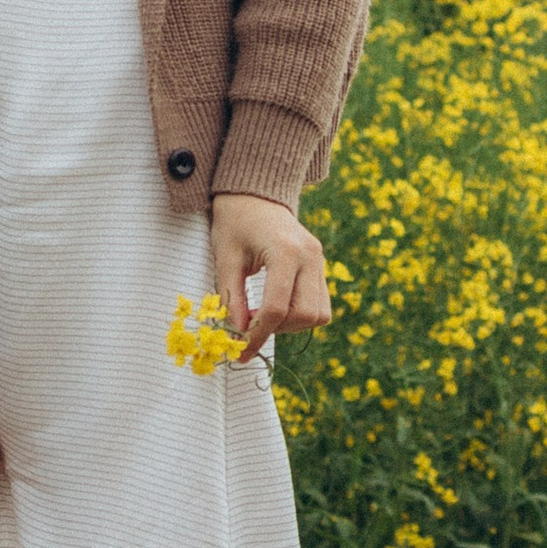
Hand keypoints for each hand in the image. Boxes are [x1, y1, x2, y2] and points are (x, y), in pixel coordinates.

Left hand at [210, 193, 331, 361]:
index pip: (276, 308)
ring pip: (318, 314)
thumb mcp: (225, 258)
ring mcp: (320, 261)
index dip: (257, 335)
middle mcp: (310, 256)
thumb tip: (237, 336)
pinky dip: (300, 315)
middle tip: (248, 325)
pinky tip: (276, 307)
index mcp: (285, 251)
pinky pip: (320, 304)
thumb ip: (232, 298)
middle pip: (304, 314)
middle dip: (275, 329)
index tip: (239, 352)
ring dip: (290, 325)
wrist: (255, 195)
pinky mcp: (321, 266)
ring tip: (261, 314)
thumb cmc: (235, 222)